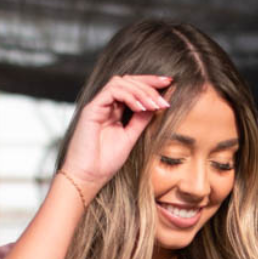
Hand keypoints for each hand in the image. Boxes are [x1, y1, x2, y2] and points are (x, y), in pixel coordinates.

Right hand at [62, 73, 174, 195]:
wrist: (88, 177)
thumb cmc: (104, 163)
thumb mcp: (130, 138)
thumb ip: (141, 120)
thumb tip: (157, 105)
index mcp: (114, 111)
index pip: (132, 88)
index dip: (150, 83)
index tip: (169, 84)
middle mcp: (106, 105)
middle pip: (128, 80)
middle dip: (149, 83)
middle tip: (165, 95)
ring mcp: (98, 105)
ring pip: (121, 82)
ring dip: (141, 91)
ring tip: (154, 105)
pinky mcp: (91, 108)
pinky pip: (112, 91)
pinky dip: (129, 96)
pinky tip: (140, 107)